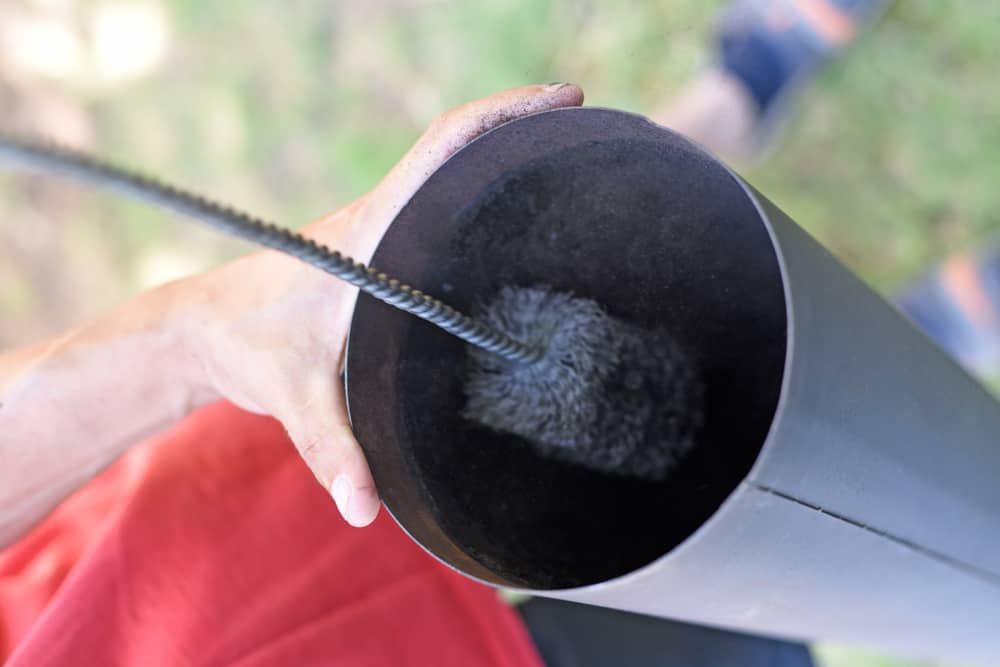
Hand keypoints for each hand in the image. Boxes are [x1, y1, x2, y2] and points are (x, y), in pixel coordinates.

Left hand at [183, 84, 584, 525]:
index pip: (443, 150)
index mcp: (370, 233)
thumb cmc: (244, 349)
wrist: (200, 331)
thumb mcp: (290, 397)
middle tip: (589, 139)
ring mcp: (380, 236)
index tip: (564, 99)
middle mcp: (380, 221)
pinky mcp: (379, 258)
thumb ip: (330, 450)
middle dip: (524, 135)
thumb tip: (363, 507)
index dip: (504, 115)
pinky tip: (513, 238)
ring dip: (504, 171)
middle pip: (460, 154)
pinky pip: (437, 217)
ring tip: (569, 178)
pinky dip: (480, 208)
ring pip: (450, 185)